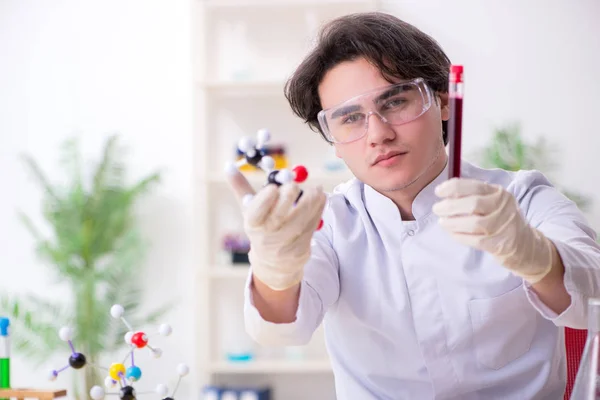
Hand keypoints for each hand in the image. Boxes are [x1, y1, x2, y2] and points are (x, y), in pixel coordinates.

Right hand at [226, 163, 326, 290]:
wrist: (274, 262)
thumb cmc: (261, 228)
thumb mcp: (249, 211)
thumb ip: (241, 188)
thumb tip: (229, 166)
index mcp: (253, 226)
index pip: (255, 215)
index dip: (264, 201)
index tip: (273, 187)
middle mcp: (268, 238)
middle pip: (278, 218)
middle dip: (287, 199)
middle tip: (294, 185)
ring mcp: (286, 245)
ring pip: (300, 221)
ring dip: (310, 202)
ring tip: (315, 189)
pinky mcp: (302, 249)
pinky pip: (312, 226)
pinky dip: (318, 210)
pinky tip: (320, 198)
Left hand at [432, 178, 554, 283]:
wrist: (523, 243)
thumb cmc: (500, 219)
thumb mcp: (492, 202)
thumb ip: (472, 195)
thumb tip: (445, 192)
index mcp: (499, 193)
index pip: (474, 186)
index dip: (453, 188)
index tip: (438, 191)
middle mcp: (502, 208)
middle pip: (473, 204)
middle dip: (450, 206)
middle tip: (437, 209)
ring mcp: (502, 227)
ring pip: (473, 223)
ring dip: (452, 222)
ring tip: (442, 222)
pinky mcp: (499, 244)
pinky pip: (474, 240)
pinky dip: (459, 236)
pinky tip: (453, 233)